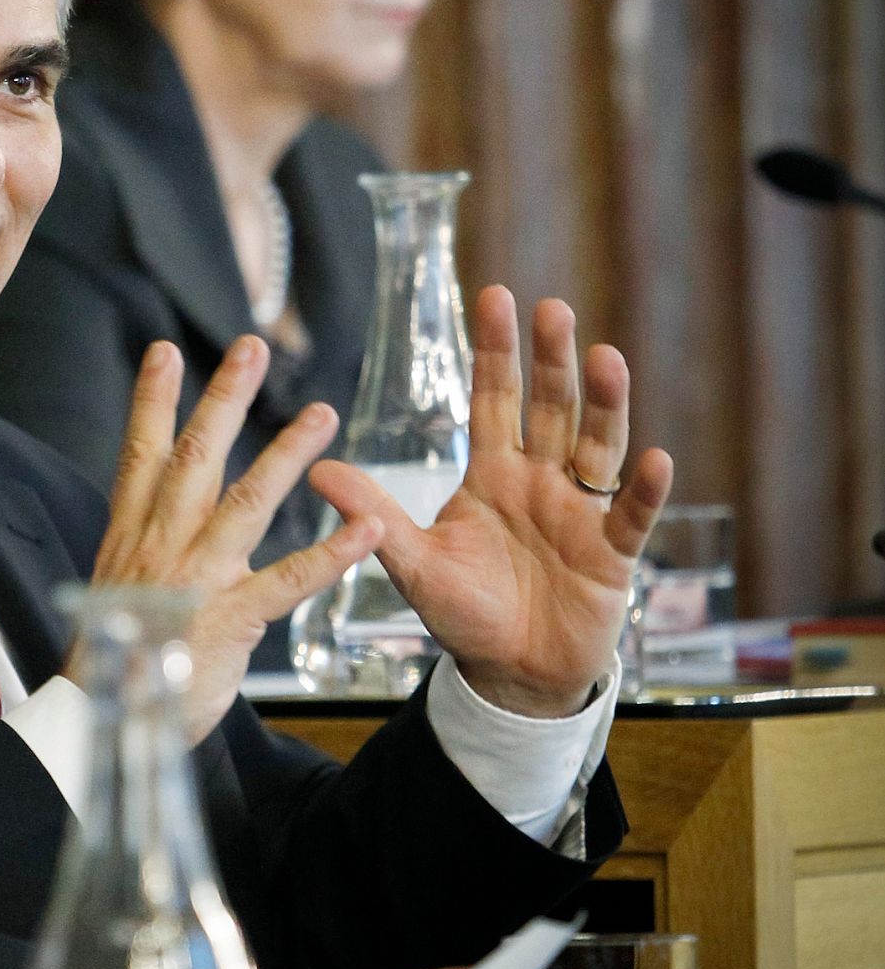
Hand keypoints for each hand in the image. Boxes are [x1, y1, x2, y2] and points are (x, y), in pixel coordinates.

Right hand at [80, 337, 382, 741]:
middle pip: (193, 458)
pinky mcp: (231, 618)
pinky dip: (329, 554)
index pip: (140, 454)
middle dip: (222, 399)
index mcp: (132, 536)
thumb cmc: (115, 659)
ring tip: (323, 415)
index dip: (151, 400)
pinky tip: (365, 528)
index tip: (163, 351)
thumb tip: (159, 516)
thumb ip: (144, 548)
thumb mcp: (117, 589)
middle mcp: (161, 545)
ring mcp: (196, 579)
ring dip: (287, 455)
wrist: (101, 722)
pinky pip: (287, 579)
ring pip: (246, 502)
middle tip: (249, 348)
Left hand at [310, 287, 673, 716]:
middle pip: (549, 409)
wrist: (512, 674)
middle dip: (550, 361)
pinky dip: (643, 491)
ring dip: (604, 405)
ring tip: (605, 359)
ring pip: (596, 447)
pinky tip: (653, 459)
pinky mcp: (613, 555)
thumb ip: (373, 514)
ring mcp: (581, 513)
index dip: (495, 351)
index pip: (493, 399)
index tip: (494, 294)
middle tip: (552, 309)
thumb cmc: (465, 612)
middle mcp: (540, 480)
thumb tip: (316, 468)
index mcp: (491, 474)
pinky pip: (632, 517)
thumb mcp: (413, 563)